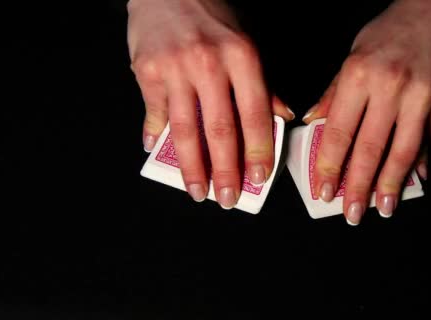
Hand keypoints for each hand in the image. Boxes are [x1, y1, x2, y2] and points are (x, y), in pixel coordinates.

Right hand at [127, 0, 293, 207]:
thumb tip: (282, 117)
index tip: (259, 178)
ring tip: (197, 191)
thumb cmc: (212, 14)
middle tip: (227, 199)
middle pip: (220, 130)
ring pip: (185, 129)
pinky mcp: (147, 70)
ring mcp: (175, 68)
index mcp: (242, 57)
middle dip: (225, 171)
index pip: (255, 114)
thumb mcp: (246, 41)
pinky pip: (154, 113)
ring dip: (192, 167)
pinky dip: (155, 135)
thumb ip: (263, 83)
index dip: (258, 150)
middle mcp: (209, 64)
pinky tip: (157, 152)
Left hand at [303, 0, 430, 223]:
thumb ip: (335, 94)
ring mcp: (422, 97)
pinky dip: (419, 163)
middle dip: (359, 186)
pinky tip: (411, 182)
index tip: (324, 190)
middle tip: (351, 212)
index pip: (339, 131)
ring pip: (403, 151)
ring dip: (390, 184)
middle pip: (370, 148)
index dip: (330, 165)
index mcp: (359, 75)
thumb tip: (314, 124)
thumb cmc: (391, 32)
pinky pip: (428, 140)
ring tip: (382, 208)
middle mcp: (390, 88)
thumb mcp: (354, 55)